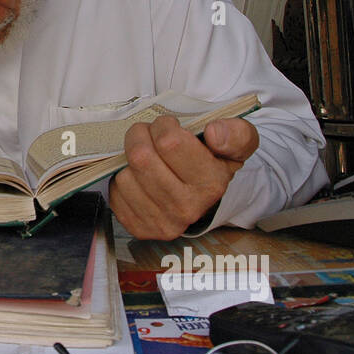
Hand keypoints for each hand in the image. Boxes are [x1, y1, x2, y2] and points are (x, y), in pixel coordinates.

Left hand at [107, 115, 258, 239]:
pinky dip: (122, 178)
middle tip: (148, 134)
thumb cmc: (215, 162)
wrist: (204, 198)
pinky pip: (115, 193)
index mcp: (211, 184)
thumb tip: (214, 132)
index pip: (169, 142)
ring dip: (128, 158)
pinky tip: (138, 176)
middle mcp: (186, 208)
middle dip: (140, 136)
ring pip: (125, 175)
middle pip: (141, 158)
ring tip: (145, 155)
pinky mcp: (140, 228)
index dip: (163, 125)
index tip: (169, 126)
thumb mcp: (238, 144)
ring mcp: (162, 222)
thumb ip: (236, 133)